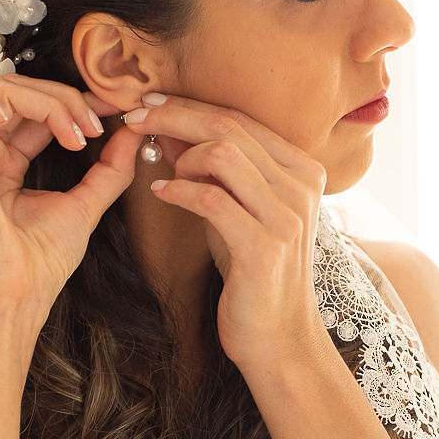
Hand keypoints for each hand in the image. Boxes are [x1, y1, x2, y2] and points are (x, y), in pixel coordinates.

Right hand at [0, 73, 140, 316]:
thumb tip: (131, 130)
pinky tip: (9, 117)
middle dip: (65, 98)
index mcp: (8, 163)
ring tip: (72, 133)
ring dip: (43, 99)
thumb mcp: (86, 206)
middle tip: (95, 124)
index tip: (112, 108)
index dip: (73, 100)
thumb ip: (109, 168)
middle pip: (19, 92)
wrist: (18, 294)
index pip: (36, 109)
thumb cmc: (41, 263)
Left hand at [123, 94, 327, 369]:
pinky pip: (212, 199)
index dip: (190, 104)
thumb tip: (166, 125)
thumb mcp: (234, 209)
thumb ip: (211, 170)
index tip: (150, 101)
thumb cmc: (252, 272)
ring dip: (182, 157)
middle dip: (175, 115)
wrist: (277, 336)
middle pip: (230, 126)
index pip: (242, 117)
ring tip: (166, 175)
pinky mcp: (264, 246)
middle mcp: (302, 186)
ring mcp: (287, 216)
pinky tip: (162, 194)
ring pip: (223, 153)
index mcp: (303, 169)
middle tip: (135, 116)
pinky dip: (180, 190)